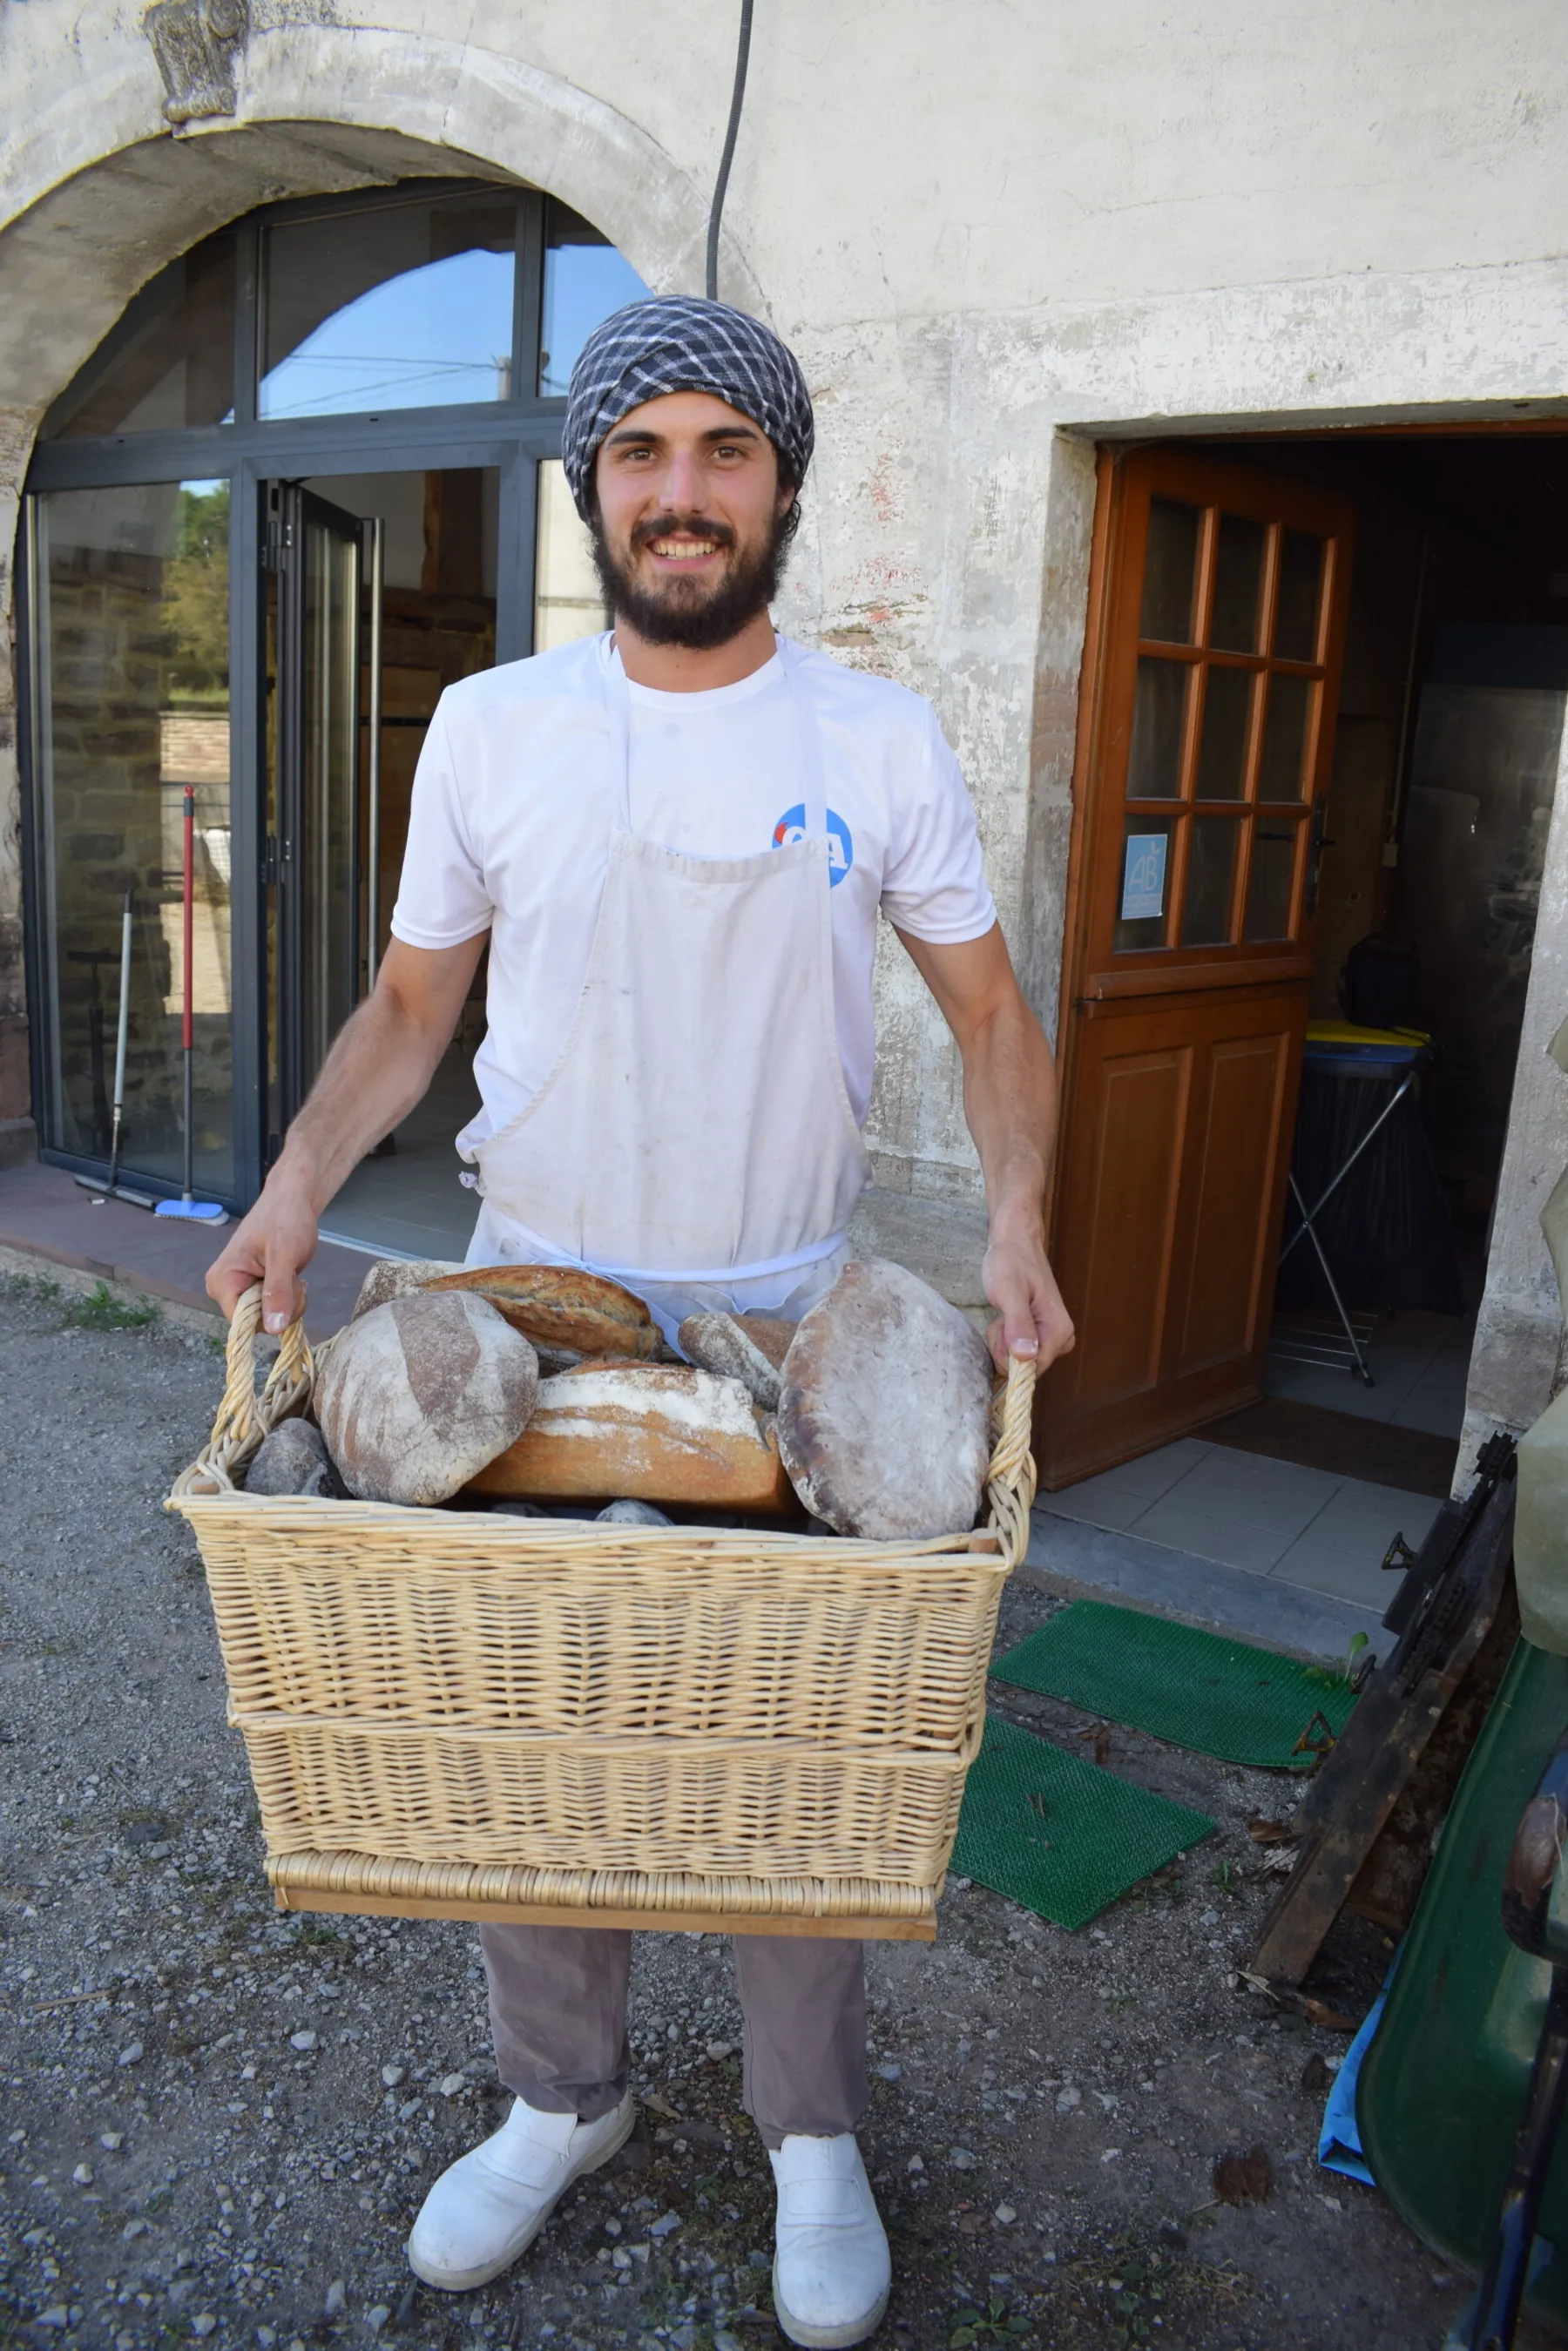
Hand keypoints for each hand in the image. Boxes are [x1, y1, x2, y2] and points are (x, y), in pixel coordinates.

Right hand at [205, 1173, 318, 1332]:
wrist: (291, 1200)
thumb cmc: (285, 1220)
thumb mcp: (284, 1256)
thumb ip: (277, 1292)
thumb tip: (273, 1329)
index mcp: (222, 1281)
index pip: (242, 1324)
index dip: (269, 1316)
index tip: (288, 1292)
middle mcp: (223, 1289)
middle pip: (256, 1322)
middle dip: (283, 1306)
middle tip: (294, 1278)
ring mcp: (238, 1290)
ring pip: (268, 1317)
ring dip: (288, 1301)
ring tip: (291, 1273)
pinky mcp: (252, 1289)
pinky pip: (272, 1308)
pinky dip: (288, 1297)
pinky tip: (290, 1276)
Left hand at [982, 1228, 1074, 1375]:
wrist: (1015, 1242)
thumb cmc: (1011, 1262)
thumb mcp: (1009, 1291)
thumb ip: (1018, 1324)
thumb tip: (1025, 1358)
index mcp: (1058, 1331)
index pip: (1031, 1369)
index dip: (1008, 1357)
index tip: (1001, 1328)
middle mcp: (1061, 1338)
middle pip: (1025, 1367)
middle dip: (1004, 1347)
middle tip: (1003, 1316)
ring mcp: (1053, 1337)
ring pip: (1020, 1360)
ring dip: (1003, 1341)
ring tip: (1005, 1312)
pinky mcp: (1042, 1334)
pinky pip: (1019, 1350)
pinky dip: (1006, 1337)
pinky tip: (1008, 1316)